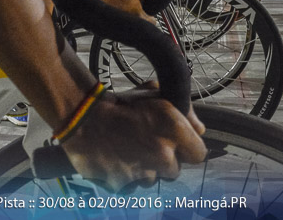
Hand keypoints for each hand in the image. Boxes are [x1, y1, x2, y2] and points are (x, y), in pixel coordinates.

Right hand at [61, 88, 206, 190]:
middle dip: (164, 161)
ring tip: (128, 151)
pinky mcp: (122, 185)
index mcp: (174, 129)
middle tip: (147, 146)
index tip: (178, 145)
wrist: (84, 115)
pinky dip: (125, 178)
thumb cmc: (121, 104)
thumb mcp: (155, 95)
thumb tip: (199, 128)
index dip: (189, 149)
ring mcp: (142, 172)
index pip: (199, 154)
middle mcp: (162, 154)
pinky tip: (116, 161)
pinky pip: (130, 187)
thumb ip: (183, 112)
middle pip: (174, 170)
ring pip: (152, 180)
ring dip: (144, 170)